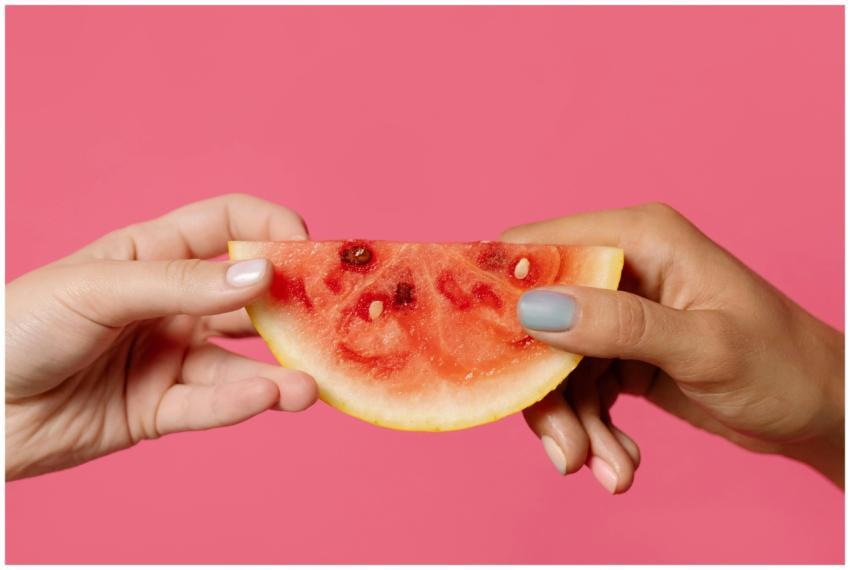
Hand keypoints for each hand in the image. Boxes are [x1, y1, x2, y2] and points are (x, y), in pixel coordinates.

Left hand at [6, 194, 317, 479]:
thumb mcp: (97, 289)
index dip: (270, 229)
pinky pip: (207, 403)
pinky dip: (237, 403)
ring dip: (278, 372)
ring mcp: (168, 355)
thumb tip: (260, 271)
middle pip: (247, 296)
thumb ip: (182, 283)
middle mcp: (171, 303)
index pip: (227, 226)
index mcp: (153, 254)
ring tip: (308, 386)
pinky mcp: (159, 407)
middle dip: (290, 307)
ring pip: (238, 361)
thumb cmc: (17, 327)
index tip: (306, 250)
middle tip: (327, 322)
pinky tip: (266, 399)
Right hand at [504, 203, 843, 492]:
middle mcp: (621, 269)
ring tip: (605, 469)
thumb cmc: (782, 367)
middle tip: (565, 451)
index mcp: (638, 238)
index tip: (489, 357)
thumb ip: (620, 325)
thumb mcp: (704, 347)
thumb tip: (535, 310)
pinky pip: (581, 389)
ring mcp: (620, 313)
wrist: (821, 411)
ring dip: (573, 423)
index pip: (539, 248)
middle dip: (546, 391)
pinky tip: (619, 461)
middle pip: (540, 320)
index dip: (504, 295)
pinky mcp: (622, 352)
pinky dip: (592, 429)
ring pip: (557, 365)